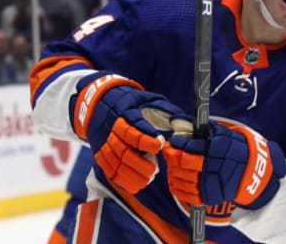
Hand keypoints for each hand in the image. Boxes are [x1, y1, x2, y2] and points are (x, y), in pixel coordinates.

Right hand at [70, 72, 185, 192]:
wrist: (104, 102)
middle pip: (123, 149)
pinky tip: (137, 184)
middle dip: (139, 162)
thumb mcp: (152, 100)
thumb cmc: (135, 104)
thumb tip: (184, 123)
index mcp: (126, 113)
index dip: (146, 139)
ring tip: (148, 178)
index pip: (133, 128)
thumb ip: (168, 111)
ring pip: (115, 162)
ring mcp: (105, 142)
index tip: (160, 145)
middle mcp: (112, 129)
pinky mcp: (101, 154)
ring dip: (132, 173)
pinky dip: (122, 180)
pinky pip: (109, 170)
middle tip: (155, 170)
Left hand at [163, 122, 285, 208]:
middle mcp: (213, 166)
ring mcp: (211, 183)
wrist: (254, 171)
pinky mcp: (210, 196)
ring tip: (172, 165)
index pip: (189, 146)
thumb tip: (179, 119)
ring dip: (172, 171)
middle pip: (182, 162)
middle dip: (172, 156)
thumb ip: (203, 129)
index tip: (172, 142)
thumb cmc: (236, 149)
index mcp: (217, 149)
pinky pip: (186, 194)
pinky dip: (177, 187)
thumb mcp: (224, 134)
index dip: (177, 144)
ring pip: (181, 178)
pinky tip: (176, 180)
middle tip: (168, 152)